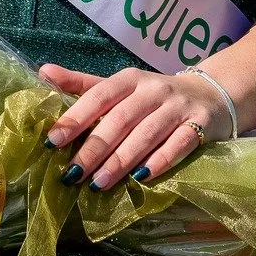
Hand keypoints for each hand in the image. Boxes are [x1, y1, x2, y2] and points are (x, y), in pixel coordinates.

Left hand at [40, 64, 215, 192]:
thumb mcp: (121, 87)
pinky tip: (142, 178)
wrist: (211, 95)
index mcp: (129, 79)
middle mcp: (153, 89)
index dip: (75, 118)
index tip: (52, 141)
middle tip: (73, 173)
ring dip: (121, 160)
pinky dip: (160, 161)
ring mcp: (178, 107)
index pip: (98, 96)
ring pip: (146, 134)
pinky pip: (179, 144)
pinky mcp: (200, 125)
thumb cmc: (154, 96)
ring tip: (98, 183)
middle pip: (120, 119)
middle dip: (95, 148)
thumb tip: (43, 72)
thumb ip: (84, 84)